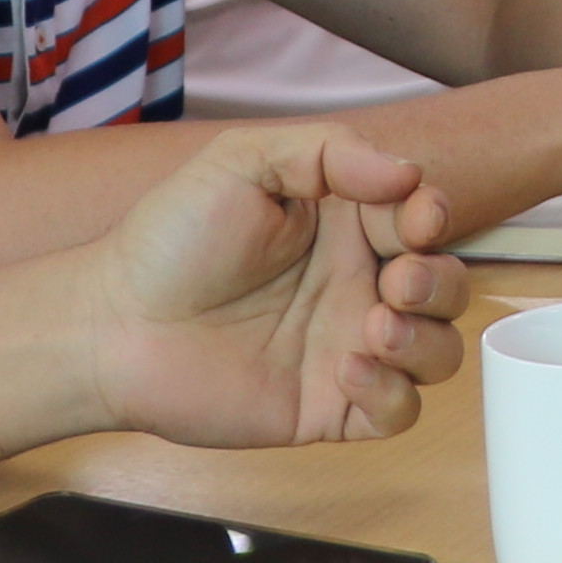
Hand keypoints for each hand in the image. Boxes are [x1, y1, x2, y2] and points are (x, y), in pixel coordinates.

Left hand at [80, 125, 473, 449]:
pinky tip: (349, 371)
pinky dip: (393, 393)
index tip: (415, 218)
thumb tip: (409, 171)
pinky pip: (399, 411)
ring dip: (427, 339)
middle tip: (397, 281)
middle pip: (445, 286)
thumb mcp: (243, 160)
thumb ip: (331, 151)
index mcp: (343, 224)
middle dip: (440, 282)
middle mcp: (354, 285)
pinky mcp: (331, 406)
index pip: (422, 217)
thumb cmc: (171, 238)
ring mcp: (347, 347)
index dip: (432, 216)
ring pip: (439, 351)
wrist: (116, 327)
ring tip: (374, 328)